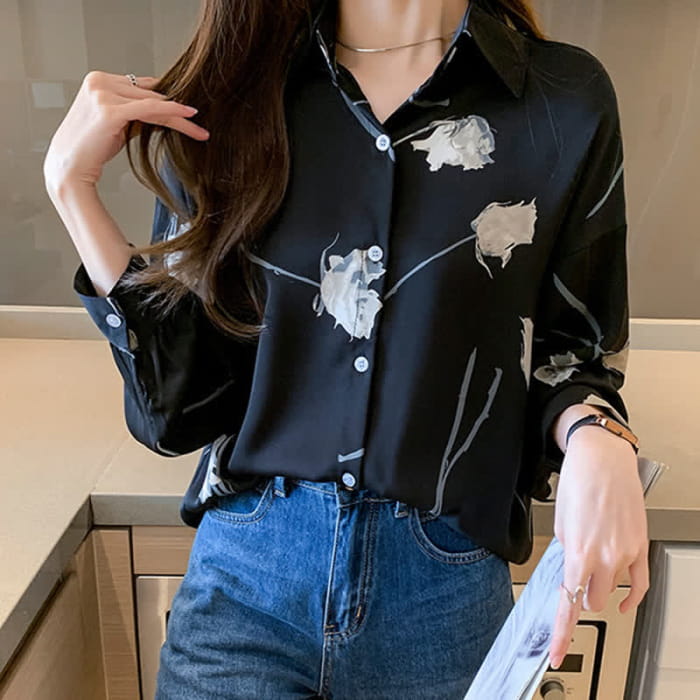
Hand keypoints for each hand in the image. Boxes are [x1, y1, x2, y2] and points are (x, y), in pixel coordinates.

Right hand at [43, 70, 208, 192]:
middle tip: (200, 123)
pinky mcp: (109, 110)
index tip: (187, 112)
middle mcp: (98, 81)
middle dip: (177, 110)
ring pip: (153, 102)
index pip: (142, 87)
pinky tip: (188, 116)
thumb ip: (135, 112)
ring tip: (199, 130)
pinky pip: (149, 108)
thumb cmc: (92, 148)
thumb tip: (164, 110)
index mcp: (98, 80)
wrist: (69, 167)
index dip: (166, 99)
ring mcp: (102, 93)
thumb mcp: (117, 123)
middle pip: (150, 93)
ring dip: (179, 117)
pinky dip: (171, 111)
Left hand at [548, 425, 649, 668]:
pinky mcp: (639, 546)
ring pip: (611, 592)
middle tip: (571, 583)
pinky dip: (631, 597)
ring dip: (598, 589)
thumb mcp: (560, 522)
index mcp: (578, 551)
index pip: (569, 603)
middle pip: (590, 599)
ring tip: (590, 570)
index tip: (555, 652)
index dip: (561, 633)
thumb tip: (571, 572)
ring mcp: (625, 553)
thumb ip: (566, 553)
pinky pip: (639, 584)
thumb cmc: (578, 483)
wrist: (602, 460)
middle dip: (578, 596)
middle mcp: (604, 557)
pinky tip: (624, 602)